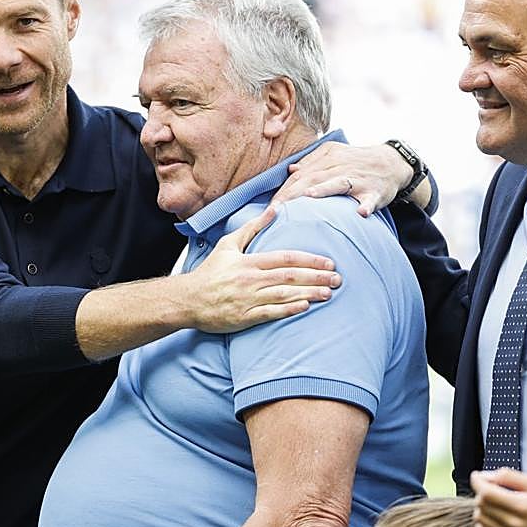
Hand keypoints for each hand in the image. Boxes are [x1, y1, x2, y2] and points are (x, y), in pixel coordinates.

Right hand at [184, 206, 340, 332]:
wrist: (188, 299)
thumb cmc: (210, 272)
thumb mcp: (228, 245)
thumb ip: (253, 227)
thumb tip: (274, 209)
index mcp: (250, 262)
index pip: (285, 258)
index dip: (309, 260)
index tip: (328, 263)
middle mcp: (251, 280)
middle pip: (290, 276)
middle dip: (316, 277)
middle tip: (338, 279)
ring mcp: (248, 299)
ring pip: (284, 295)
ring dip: (309, 294)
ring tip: (328, 293)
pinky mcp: (245, 317)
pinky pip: (270, 313)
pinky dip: (288, 310)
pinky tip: (305, 307)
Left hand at [270, 142, 412, 217]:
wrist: (393, 162)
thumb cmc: (358, 161)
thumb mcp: (334, 155)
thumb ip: (312, 162)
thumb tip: (291, 170)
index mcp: (328, 160)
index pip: (300, 176)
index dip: (284, 190)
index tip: (269, 207)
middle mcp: (340, 168)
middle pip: (313, 179)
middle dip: (293, 193)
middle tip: (277, 210)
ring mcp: (358, 180)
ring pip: (339, 183)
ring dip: (325, 190)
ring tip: (309, 198)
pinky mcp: (375, 191)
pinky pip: (371, 199)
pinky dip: (367, 205)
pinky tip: (361, 213)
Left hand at [471, 469, 526, 526]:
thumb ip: (509, 476)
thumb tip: (485, 476)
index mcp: (523, 506)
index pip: (486, 493)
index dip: (477, 481)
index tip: (477, 475)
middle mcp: (515, 524)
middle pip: (481, 504)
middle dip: (482, 491)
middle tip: (494, 487)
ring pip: (479, 517)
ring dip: (482, 506)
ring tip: (496, 501)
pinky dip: (482, 522)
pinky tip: (494, 515)